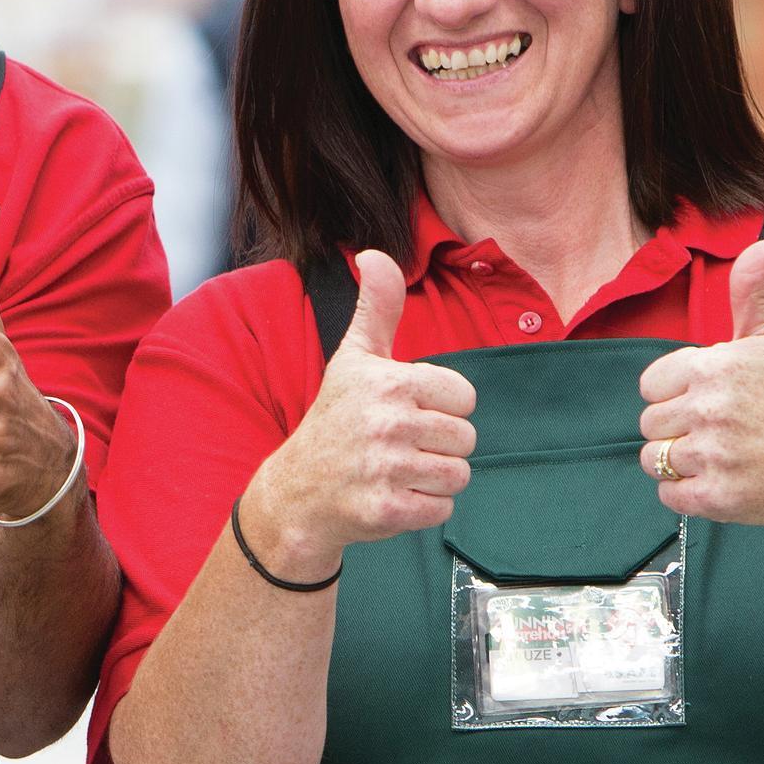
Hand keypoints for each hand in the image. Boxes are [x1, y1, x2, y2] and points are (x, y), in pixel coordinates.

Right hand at [243, 251, 478, 567]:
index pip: (465, 397)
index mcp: (389, 382)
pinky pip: (440, 509)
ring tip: (397, 470)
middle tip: (399, 445)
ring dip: (433, 478)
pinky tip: (392, 495)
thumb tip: (374, 253)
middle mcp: (387, 423)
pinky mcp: (386, 511)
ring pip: (457, 475)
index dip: (442, 407)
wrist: (298, 490)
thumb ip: (377, 307)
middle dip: (439, 446)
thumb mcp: (354, 358)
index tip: (407, 411)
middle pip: (465, 439)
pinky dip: (423, 507)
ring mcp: (386, 469)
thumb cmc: (336, 418)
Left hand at [636, 240, 763, 532]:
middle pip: (649, 423)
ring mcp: (715, 454)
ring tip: (722, 455)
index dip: (676, 394)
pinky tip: (723, 481)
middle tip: (723, 432)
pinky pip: (668, 494)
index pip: (650, 385)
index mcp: (716, 366)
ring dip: (680, 462)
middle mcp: (712, 407)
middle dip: (678, 429)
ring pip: (653, 460)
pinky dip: (688, 493)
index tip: (711, 400)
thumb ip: (751, 294)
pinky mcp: (717, 497)